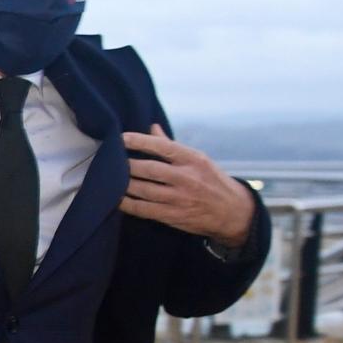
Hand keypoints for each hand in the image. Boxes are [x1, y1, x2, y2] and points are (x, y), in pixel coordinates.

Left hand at [120, 125, 254, 246]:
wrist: (233, 213)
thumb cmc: (212, 181)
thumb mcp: (199, 159)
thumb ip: (172, 146)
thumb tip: (152, 127)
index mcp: (193, 159)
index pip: (162, 147)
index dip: (139, 141)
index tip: (121, 138)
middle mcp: (186, 178)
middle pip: (149, 169)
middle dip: (126, 165)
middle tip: (109, 160)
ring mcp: (179, 198)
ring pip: (143, 190)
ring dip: (122, 184)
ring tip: (108, 178)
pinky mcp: (172, 216)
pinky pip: (143, 209)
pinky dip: (127, 204)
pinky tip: (116, 198)